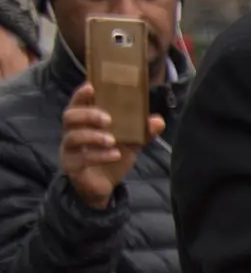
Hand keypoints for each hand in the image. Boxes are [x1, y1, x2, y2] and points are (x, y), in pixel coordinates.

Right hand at [58, 84, 155, 207]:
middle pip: (69, 116)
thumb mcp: (130, 143)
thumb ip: (142, 132)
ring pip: (72, 137)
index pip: (77, 103)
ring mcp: (69, 149)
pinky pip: (80, 159)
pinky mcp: (72, 166)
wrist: (104, 186)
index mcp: (84, 122)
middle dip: (88, 115)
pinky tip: (115, 155)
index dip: (81, 94)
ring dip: (93, 136)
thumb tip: (158, 120)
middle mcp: (72, 132)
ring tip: (111, 140)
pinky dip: (98, 156)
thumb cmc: (112, 156)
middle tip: (108, 119)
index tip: (91, 86)